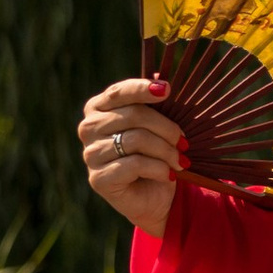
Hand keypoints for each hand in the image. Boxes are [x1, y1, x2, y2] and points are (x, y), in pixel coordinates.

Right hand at [79, 75, 183, 237]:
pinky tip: (168, 174)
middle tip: (184, 142)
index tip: (168, 90)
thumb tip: (158, 76)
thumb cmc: (155, 155)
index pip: (119, 91)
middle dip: (166, 128)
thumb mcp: (158, 126)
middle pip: (133, 115)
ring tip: (180, 161)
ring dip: (166, 151)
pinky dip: (158, 168)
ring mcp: (90, 154)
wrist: (154, 197)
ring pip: (135, 140)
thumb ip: (155, 102)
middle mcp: (88, 128)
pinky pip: (134, 164)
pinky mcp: (98, 178)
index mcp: (99, 108)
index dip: (142, 89)